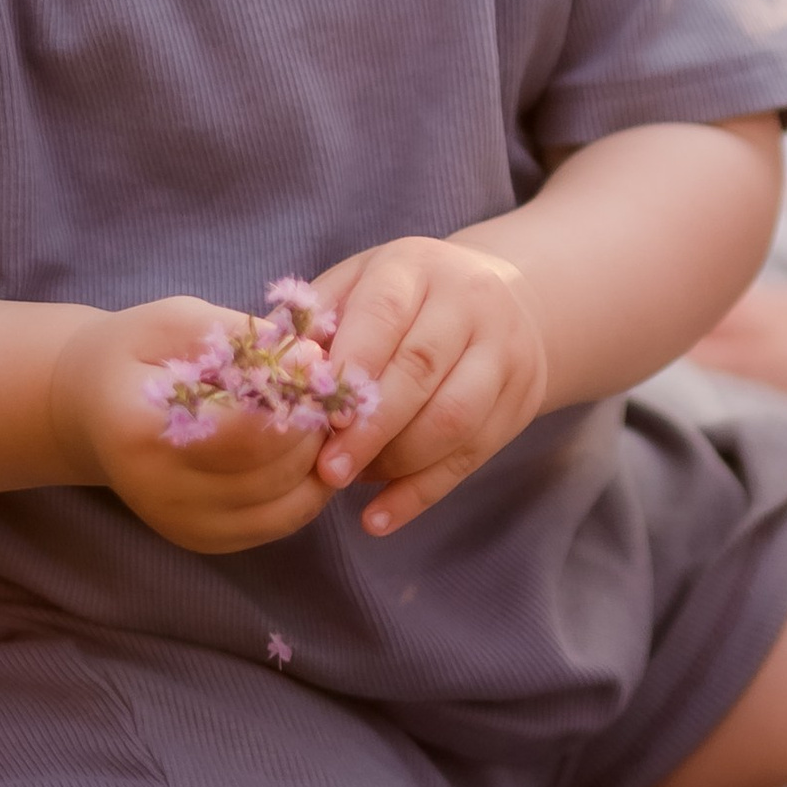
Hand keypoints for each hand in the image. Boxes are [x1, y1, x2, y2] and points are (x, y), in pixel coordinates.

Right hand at [64, 299, 336, 553]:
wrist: (85, 411)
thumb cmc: (131, 355)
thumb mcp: (173, 322)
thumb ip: (239, 336)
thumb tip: (313, 360)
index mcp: (143, 431)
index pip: (248, 430)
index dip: (297, 396)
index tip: (315, 362)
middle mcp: (159, 491)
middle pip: (273, 470)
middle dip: (315, 426)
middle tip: (326, 390)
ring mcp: (181, 524)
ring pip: (287, 503)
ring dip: (319, 458)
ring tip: (319, 416)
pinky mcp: (202, 540)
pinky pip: (280, 522)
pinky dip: (308, 488)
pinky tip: (306, 451)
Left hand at [308, 236, 548, 538]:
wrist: (499, 298)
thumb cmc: (398, 301)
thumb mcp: (356, 288)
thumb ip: (313, 329)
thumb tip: (265, 381)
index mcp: (415, 268)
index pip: (384, 316)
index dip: (351, 368)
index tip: (318, 416)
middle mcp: (469, 302)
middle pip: (422, 370)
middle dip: (372, 428)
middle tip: (328, 470)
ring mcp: (504, 350)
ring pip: (456, 418)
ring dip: (398, 462)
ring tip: (350, 484)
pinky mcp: (521, 398)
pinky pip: (473, 456)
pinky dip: (421, 494)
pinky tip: (378, 519)